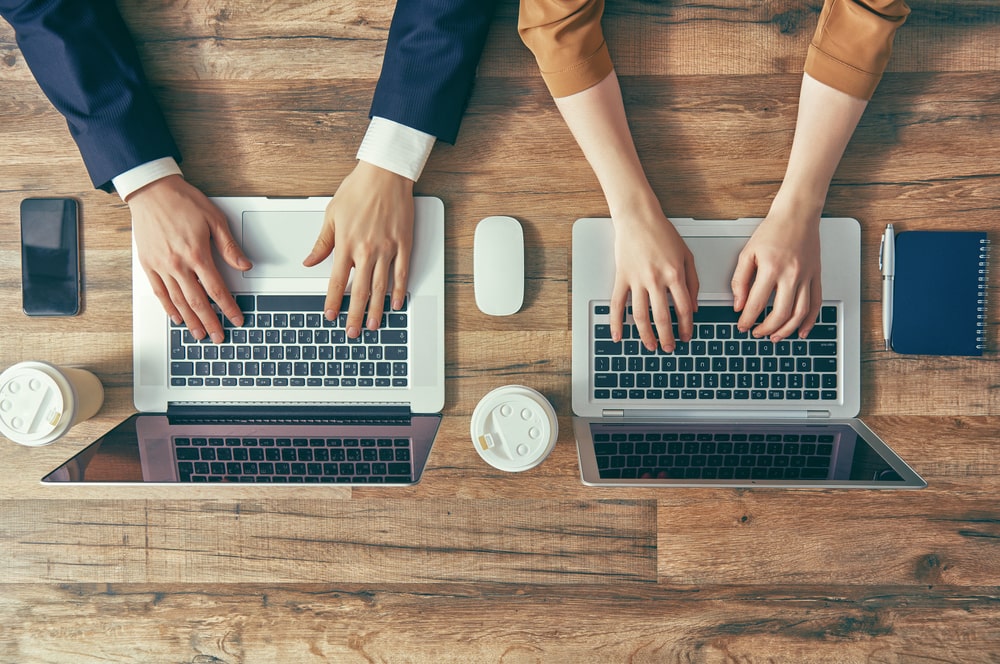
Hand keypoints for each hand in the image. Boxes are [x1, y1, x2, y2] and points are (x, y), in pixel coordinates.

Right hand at [129, 175, 250, 342]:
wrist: (151, 191)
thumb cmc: (183, 201)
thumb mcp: (214, 219)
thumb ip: (229, 246)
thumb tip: (244, 265)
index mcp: (196, 253)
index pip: (216, 289)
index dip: (228, 307)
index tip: (236, 319)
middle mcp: (177, 263)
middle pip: (197, 301)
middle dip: (210, 322)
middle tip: (219, 337)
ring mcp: (160, 265)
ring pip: (178, 300)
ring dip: (191, 320)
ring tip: (200, 334)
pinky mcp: (148, 264)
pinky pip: (159, 292)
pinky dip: (169, 307)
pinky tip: (177, 318)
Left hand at [304, 161, 413, 338]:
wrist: (385, 174)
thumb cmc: (358, 189)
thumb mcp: (332, 214)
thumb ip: (322, 243)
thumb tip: (309, 262)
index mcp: (345, 243)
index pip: (336, 281)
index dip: (333, 302)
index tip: (330, 316)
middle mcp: (366, 249)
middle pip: (360, 291)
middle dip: (355, 315)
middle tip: (353, 332)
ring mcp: (387, 249)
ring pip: (381, 287)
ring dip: (377, 309)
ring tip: (374, 325)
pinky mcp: (403, 244)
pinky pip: (401, 273)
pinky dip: (399, 290)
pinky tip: (396, 303)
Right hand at [611, 201, 698, 351]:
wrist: (638, 217)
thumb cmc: (662, 233)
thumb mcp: (686, 255)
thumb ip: (693, 282)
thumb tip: (695, 307)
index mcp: (675, 274)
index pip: (684, 308)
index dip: (687, 326)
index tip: (687, 336)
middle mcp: (656, 279)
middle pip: (662, 317)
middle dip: (667, 337)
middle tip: (670, 348)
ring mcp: (637, 280)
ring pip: (640, 315)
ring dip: (646, 335)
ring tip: (650, 346)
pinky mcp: (621, 278)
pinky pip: (617, 304)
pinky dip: (615, 323)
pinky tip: (618, 336)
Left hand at [731, 204, 821, 341]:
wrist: (798, 215)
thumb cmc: (772, 231)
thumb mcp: (748, 253)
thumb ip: (740, 280)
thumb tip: (738, 303)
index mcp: (771, 268)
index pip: (757, 303)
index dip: (747, 319)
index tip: (742, 326)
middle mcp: (791, 275)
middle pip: (781, 313)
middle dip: (767, 329)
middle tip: (757, 333)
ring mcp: (807, 277)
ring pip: (800, 313)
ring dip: (787, 330)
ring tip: (775, 337)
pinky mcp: (816, 276)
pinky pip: (816, 303)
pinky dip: (810, 321)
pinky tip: (801, 331)